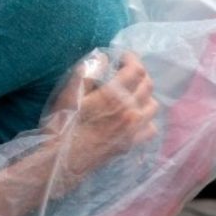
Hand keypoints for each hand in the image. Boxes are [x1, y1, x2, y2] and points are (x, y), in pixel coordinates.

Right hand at [45, 51, 157, 177]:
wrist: (64, 160)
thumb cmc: (63, 125)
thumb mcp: (69, 94)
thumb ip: (87, 73)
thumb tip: (102, 58)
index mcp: (114, 96)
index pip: (136, 70)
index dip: (132, 58)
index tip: (122, 55)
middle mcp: (130, 111)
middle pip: (148, 85)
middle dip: (139, 73)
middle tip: (126, 70)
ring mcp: (133, 129)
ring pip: (153, 105)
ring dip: (145, 94)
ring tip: (132, 92)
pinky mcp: (131, 144)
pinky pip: (151, 128)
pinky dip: (147, 118)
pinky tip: (135, 117)